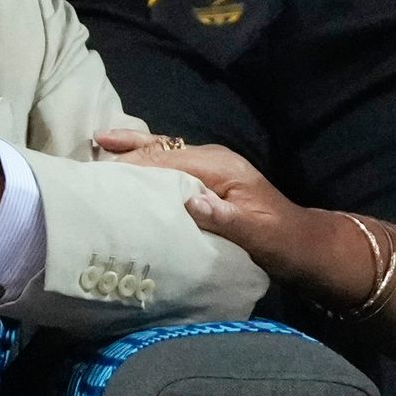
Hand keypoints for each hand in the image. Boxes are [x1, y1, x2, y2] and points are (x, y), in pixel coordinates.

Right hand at [99, 126, 368, 296]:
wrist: (305, 248)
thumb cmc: (282, 242)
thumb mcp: (257, 234)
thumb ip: (225, 218)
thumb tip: (191, 201)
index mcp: (220, 167)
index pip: (168, 160)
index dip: (134, 164)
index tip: (101, 172)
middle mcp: (212, 161)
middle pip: (161, 149)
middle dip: (127, 150)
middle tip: (90, 150)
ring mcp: (210, 171)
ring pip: (164, 154)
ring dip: (133, 152)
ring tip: (98, 147)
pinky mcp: (207, 185)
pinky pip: (170, 169)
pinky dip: (146, 166)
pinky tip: (128, 169)